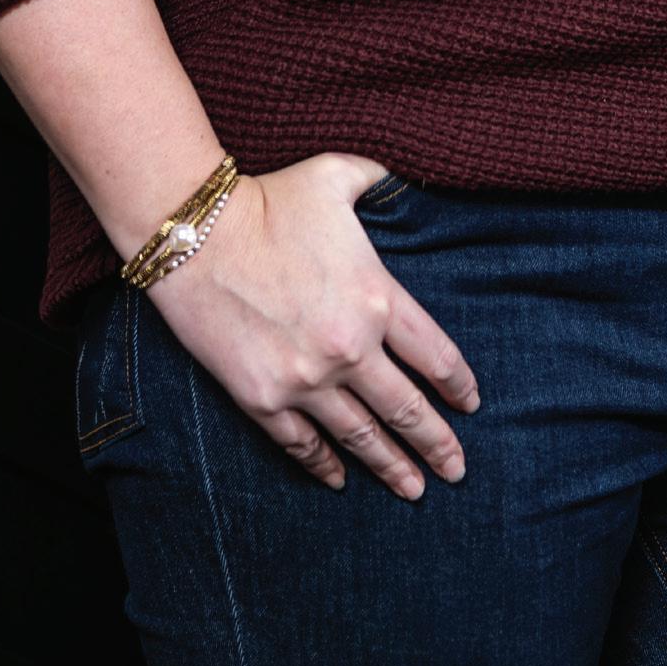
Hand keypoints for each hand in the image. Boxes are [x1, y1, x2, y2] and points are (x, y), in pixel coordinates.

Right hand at [151, 153, 478, 497]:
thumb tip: (407, 177)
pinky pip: (302, 444)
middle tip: (457, 470)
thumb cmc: (269, 200)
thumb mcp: (339, 176)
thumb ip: (381, 181)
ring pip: (361, 436)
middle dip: (437, 444)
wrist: (195, 237)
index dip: (459, 386)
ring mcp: (306, 380)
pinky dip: (324, 465)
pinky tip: (340, 479)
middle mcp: (350, 349)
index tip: (471, 405)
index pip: (436, 357)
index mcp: (379, 298)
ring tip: (414, 490)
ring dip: (391, 467)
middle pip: (407, 409)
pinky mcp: (262, 398)